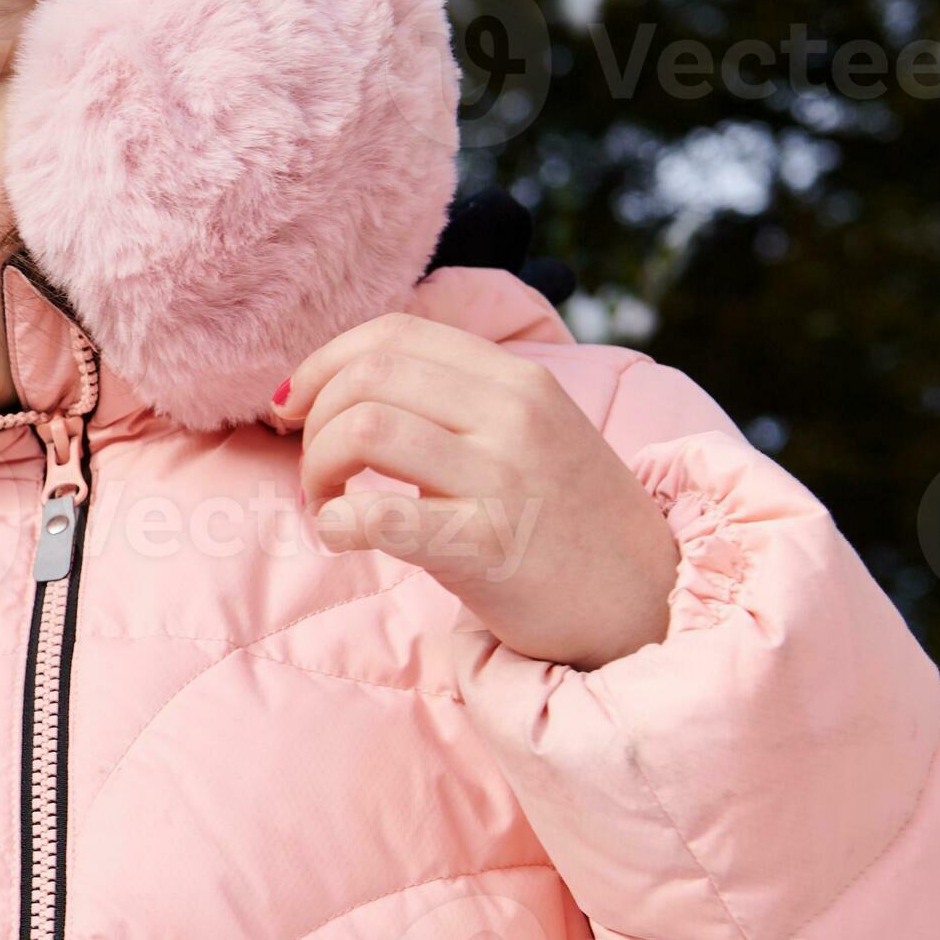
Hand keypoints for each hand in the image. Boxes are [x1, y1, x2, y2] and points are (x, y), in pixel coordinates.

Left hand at [271, 312, 682, 670]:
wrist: (642, 606)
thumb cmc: (565, 520)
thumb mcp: (529, 431)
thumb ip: (457, 399)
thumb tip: (346, 382)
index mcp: (518, 379)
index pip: (393, 333)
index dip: (323, 363)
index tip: (296, 407)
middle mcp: (514, 415)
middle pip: (368, 375)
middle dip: (313, 419)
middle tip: (314, 469)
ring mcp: (504, 479)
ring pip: (362, 428)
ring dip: (317, 467)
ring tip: (326, 503)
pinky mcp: (487, 548)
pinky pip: (380, 517)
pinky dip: (336, 523)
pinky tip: (341, 536)